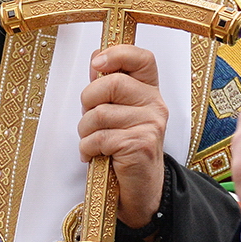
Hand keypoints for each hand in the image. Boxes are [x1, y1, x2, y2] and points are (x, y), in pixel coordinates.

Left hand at [77, 45, 167, 229]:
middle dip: (88, 100)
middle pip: (111, 82)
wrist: (140, 188)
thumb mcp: (117, 109)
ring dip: (85, 130)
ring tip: (93, 140)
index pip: (142, 58)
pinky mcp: (141, 145)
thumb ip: (108, 83)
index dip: (118, 53)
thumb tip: (96, 58)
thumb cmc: (123, 144)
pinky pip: (100, 138)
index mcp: (149, 89)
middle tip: (89, 117)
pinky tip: (94, 154)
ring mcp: (151, 125)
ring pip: (100, 113)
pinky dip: (88, 148)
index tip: (98, 63)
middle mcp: (155, 103)